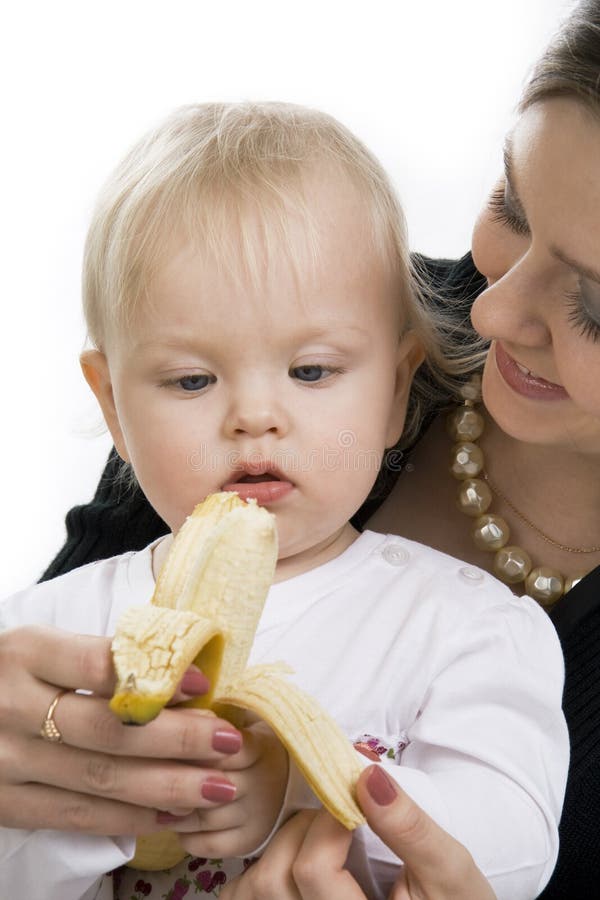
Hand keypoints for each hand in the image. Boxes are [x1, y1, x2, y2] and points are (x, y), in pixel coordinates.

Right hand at [0, 625, 244, 835]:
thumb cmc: (13, 673)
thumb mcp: (43, 648)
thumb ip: (100, 658)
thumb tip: (186, 675)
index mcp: (25, 653)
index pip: (99, 664)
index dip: (156, 677)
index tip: (205, 684)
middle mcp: (11, 706)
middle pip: (108, 730)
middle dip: (178, 739)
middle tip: (228, 742)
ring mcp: (5, 761)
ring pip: (98, 779)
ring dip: (167, 785)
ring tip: (218, 784)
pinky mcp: (4, 805)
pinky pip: (77, 816)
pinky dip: (131, 817)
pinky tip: (173, 812)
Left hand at [167, 719, 288, 858]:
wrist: (282, 781)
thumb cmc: (246, 747)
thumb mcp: (238, 725)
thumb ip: (209, 723)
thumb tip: (174, 722)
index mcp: (261, 747)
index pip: (226, 748)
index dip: (194, 748)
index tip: (170, 745)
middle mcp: (263, 782)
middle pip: (210, 783)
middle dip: (178, 781)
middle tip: (153, 776)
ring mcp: (257, 815)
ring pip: (205, 817)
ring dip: (176, 811)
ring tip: (161, 800)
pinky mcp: (248, 842)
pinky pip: (207, 844)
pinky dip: (185, 836)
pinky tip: (177, 822)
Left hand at [220, 764, 494, 898]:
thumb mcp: (450, 869)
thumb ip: (409, 826)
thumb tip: (366, 772)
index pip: (312, 870)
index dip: (331, 821)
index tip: (356, 800)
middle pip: (274, 878)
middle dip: (303, 829)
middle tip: (340, 816)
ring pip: (253, 891)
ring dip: (279, 848)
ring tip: (320, 837)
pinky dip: (263, 873)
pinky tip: (297, 858)